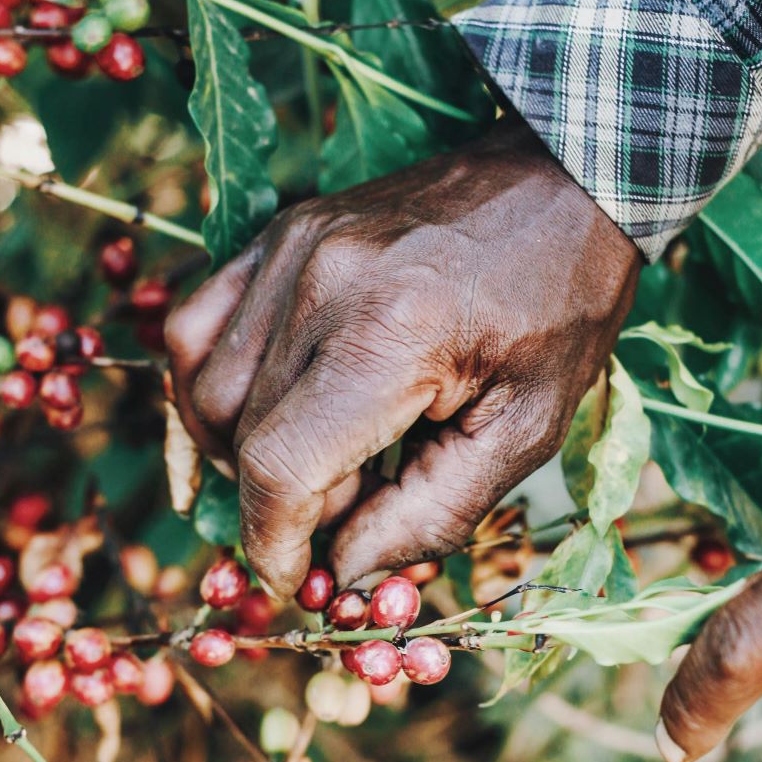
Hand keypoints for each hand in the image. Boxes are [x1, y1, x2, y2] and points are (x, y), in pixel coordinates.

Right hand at [166, 119, 639, 596]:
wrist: (562, 180)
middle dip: (281, 503)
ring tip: (320, 461)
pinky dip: (211, 385)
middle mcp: (323, 283)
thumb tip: (345, 573)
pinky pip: (199, 324)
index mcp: (393, 336)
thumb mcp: (528, 430)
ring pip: (205, 385)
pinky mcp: (280, 231)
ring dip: (241, 449)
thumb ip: (432, 513)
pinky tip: (265, 410)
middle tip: (348, 512)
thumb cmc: (561, 308)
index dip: (274, 543)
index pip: (279, 467)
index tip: (300, 581)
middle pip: (240, 434)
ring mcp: (291, 248)